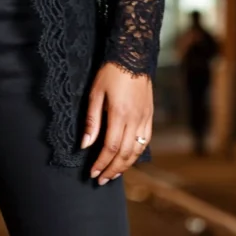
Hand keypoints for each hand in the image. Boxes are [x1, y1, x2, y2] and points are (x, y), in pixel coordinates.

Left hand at [81, 62, 152, 184]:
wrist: (133, 56)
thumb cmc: (110, 73)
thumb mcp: (95, 94)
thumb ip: (91, 121)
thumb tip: (85, 145)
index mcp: (120, 114)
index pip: (110, 147)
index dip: (101, 163)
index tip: (92, 173)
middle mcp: (135, 119)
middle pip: (125, 153)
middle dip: (112, 169)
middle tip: (101, 180)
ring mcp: (145, 118)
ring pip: (137, 150)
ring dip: (125, 165)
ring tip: (113, 174)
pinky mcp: (150, 115)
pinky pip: (146, 140)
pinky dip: (137, 153)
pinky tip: (129, 159)